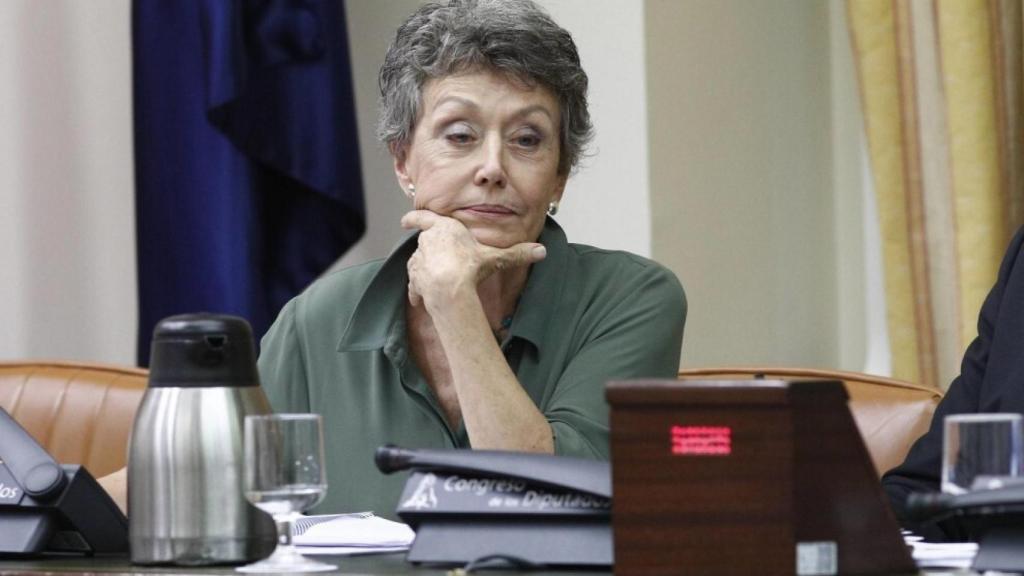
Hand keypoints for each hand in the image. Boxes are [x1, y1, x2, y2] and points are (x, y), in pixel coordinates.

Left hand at [400, 210, 546, 309]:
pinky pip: (415, 283)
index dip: (414, 217)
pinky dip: (417, 289)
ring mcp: (419, 259)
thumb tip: (542, 251)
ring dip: (425, 269)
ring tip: (436, 279)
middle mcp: (428, 240)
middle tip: (441, 260)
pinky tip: (421, 299)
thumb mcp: (496, 258)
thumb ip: (517, 254)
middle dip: (432, 250)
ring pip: (419, 262)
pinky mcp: (415, 278)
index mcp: (445, 228)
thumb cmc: (470, 267)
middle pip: (426, 242)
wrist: (450, 287)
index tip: (404, 220)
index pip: (424, 218)